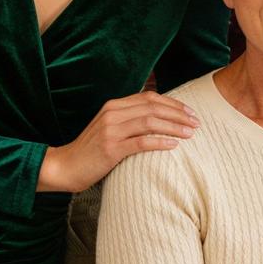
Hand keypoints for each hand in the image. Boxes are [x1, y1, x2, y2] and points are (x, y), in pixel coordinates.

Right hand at [37, 92, 199, 191]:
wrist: (66, 166)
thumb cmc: (92, 150)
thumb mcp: (110, 128)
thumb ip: (130, 120)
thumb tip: (160, 119)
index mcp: (114, 105)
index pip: (150, 98)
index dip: (173, 103)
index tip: (190, 112)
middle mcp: (112, 113)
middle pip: (153, 107)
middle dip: (179, 114)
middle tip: (197, 123)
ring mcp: (110, 130)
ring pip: (150, 122)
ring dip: (174, 127)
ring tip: (190, 133)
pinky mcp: (110, 148)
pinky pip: (140, 142)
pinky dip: (160, 142)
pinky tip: (174, 145)